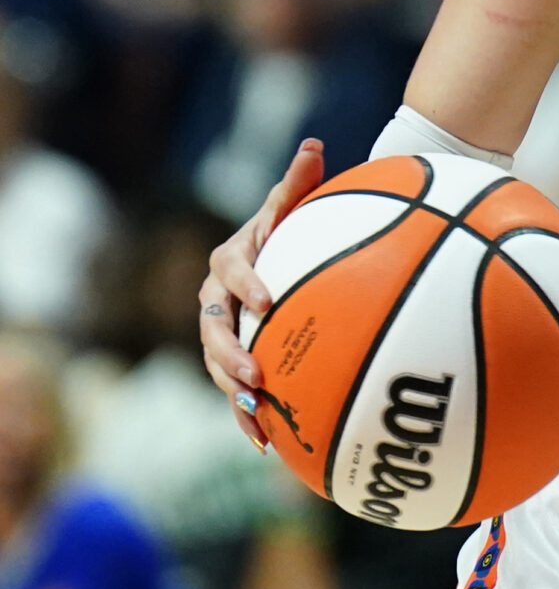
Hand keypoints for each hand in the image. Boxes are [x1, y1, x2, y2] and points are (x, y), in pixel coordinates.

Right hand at [198, 139, 325, 450]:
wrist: (280, 256)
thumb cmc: (293, 228)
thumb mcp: (294, 206)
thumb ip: (299, 183)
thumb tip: (314, 145)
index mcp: (231, 260)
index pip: (233, 271)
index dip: (247, 285)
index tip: (269, 301)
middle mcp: (217, 298)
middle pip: (214, 327)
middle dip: (231, 353)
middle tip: (256, 373)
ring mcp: (221, 331)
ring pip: (217, 363)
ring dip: (232, 389)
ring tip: (256, 411)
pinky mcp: (233, 357)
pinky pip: (233, 388)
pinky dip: (246, 414)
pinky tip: (266, 443)